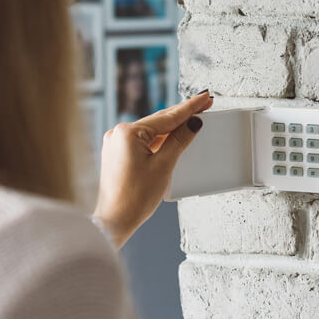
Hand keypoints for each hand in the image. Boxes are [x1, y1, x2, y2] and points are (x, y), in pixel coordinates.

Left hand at [93, 91, 213, 247]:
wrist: (114, 220)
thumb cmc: (135, 197)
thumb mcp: (164, 166)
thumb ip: (179, 140)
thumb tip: (193, 123)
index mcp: (127, 132)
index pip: (166, 117)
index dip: (189, 108)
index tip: (204, 98)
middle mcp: (118, 133)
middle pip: (158, 121)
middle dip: (182, 115)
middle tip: (203, 104)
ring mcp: (116, 144)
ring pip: (151, 131)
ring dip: (172, 127)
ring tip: (193, 118)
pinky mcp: (117, 154)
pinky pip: (143, 141)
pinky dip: (159, 139)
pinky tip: (173, 136)